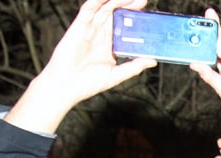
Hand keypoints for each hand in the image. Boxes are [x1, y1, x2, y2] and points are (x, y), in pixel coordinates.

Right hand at [6, 0, 156, 133]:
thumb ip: (134, 66)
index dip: (134, 18)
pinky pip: (88, 9)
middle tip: (143, 0)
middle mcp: (99, 34)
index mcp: (108, 44)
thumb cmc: (88, 83)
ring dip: (116, 1)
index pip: (123, 26)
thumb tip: (153, 61)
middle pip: (115, 14)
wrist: (66, 86)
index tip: (147, 13)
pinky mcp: (79, 26)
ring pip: (104, 8)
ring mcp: (89, 29)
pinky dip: (97, 1)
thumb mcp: (117, 75)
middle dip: (128, 5)